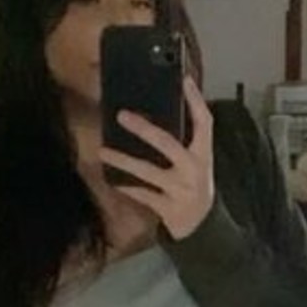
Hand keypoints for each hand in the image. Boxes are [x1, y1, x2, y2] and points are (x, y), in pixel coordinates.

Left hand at [104, 76, 214, 241]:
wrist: (203, 226)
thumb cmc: (194, 185)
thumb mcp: (197, 162)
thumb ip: (185, 142)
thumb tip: (157, 114)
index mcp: (204, 153)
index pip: (204, 122)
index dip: (195, 101)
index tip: (183, 80)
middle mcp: (194, 169)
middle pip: (167, 143)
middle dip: (144, 129)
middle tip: (122, 115)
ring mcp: (181, 190)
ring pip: (147, 171)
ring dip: (123, 160)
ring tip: (103, 151)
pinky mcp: (168, 207)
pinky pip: (142, 194)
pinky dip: (126, 186)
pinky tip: (112, 179)